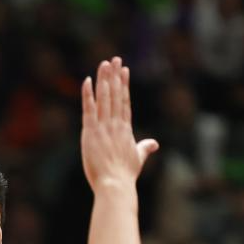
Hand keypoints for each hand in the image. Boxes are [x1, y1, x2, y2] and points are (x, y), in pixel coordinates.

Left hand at [81, 56, 158, 192]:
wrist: (116, 185)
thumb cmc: (126, 176)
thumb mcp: (138, 159)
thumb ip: (145, 148)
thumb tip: (155, 144)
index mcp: (126, 130)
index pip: (125, 102)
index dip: (124, 85)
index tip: (124, 70)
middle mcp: (116, 125)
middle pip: (115, 95)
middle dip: (115, 76)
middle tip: (114, 59)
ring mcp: (104, 128)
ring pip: (104, 98)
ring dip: (104, 79)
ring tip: (105, 63)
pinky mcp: (91, 133)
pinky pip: (89, 109)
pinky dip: (88, 95)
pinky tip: (88, 81)